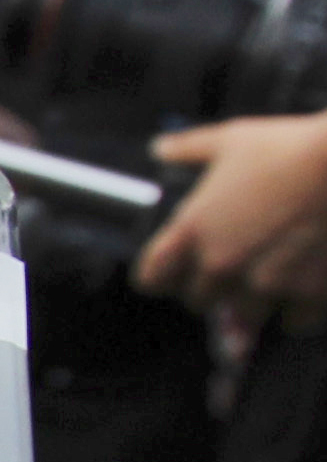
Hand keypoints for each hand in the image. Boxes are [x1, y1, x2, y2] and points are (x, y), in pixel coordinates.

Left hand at [136, 109, 326, 317]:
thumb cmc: (294, 147)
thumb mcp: (233, 139)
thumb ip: (189, 148)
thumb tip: (160, 148)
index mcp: (193, 230)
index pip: (152, 279)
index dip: (163, 276)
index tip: (177, 271)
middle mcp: (221, 264)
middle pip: (198, 301)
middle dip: (213, 287)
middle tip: (237, 266)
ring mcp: (264, 284)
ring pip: (243, 318)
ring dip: (254, 302)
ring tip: (273, 273)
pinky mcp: (308, 296)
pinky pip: (292, 322)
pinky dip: (299, 309)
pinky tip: (308, 284)